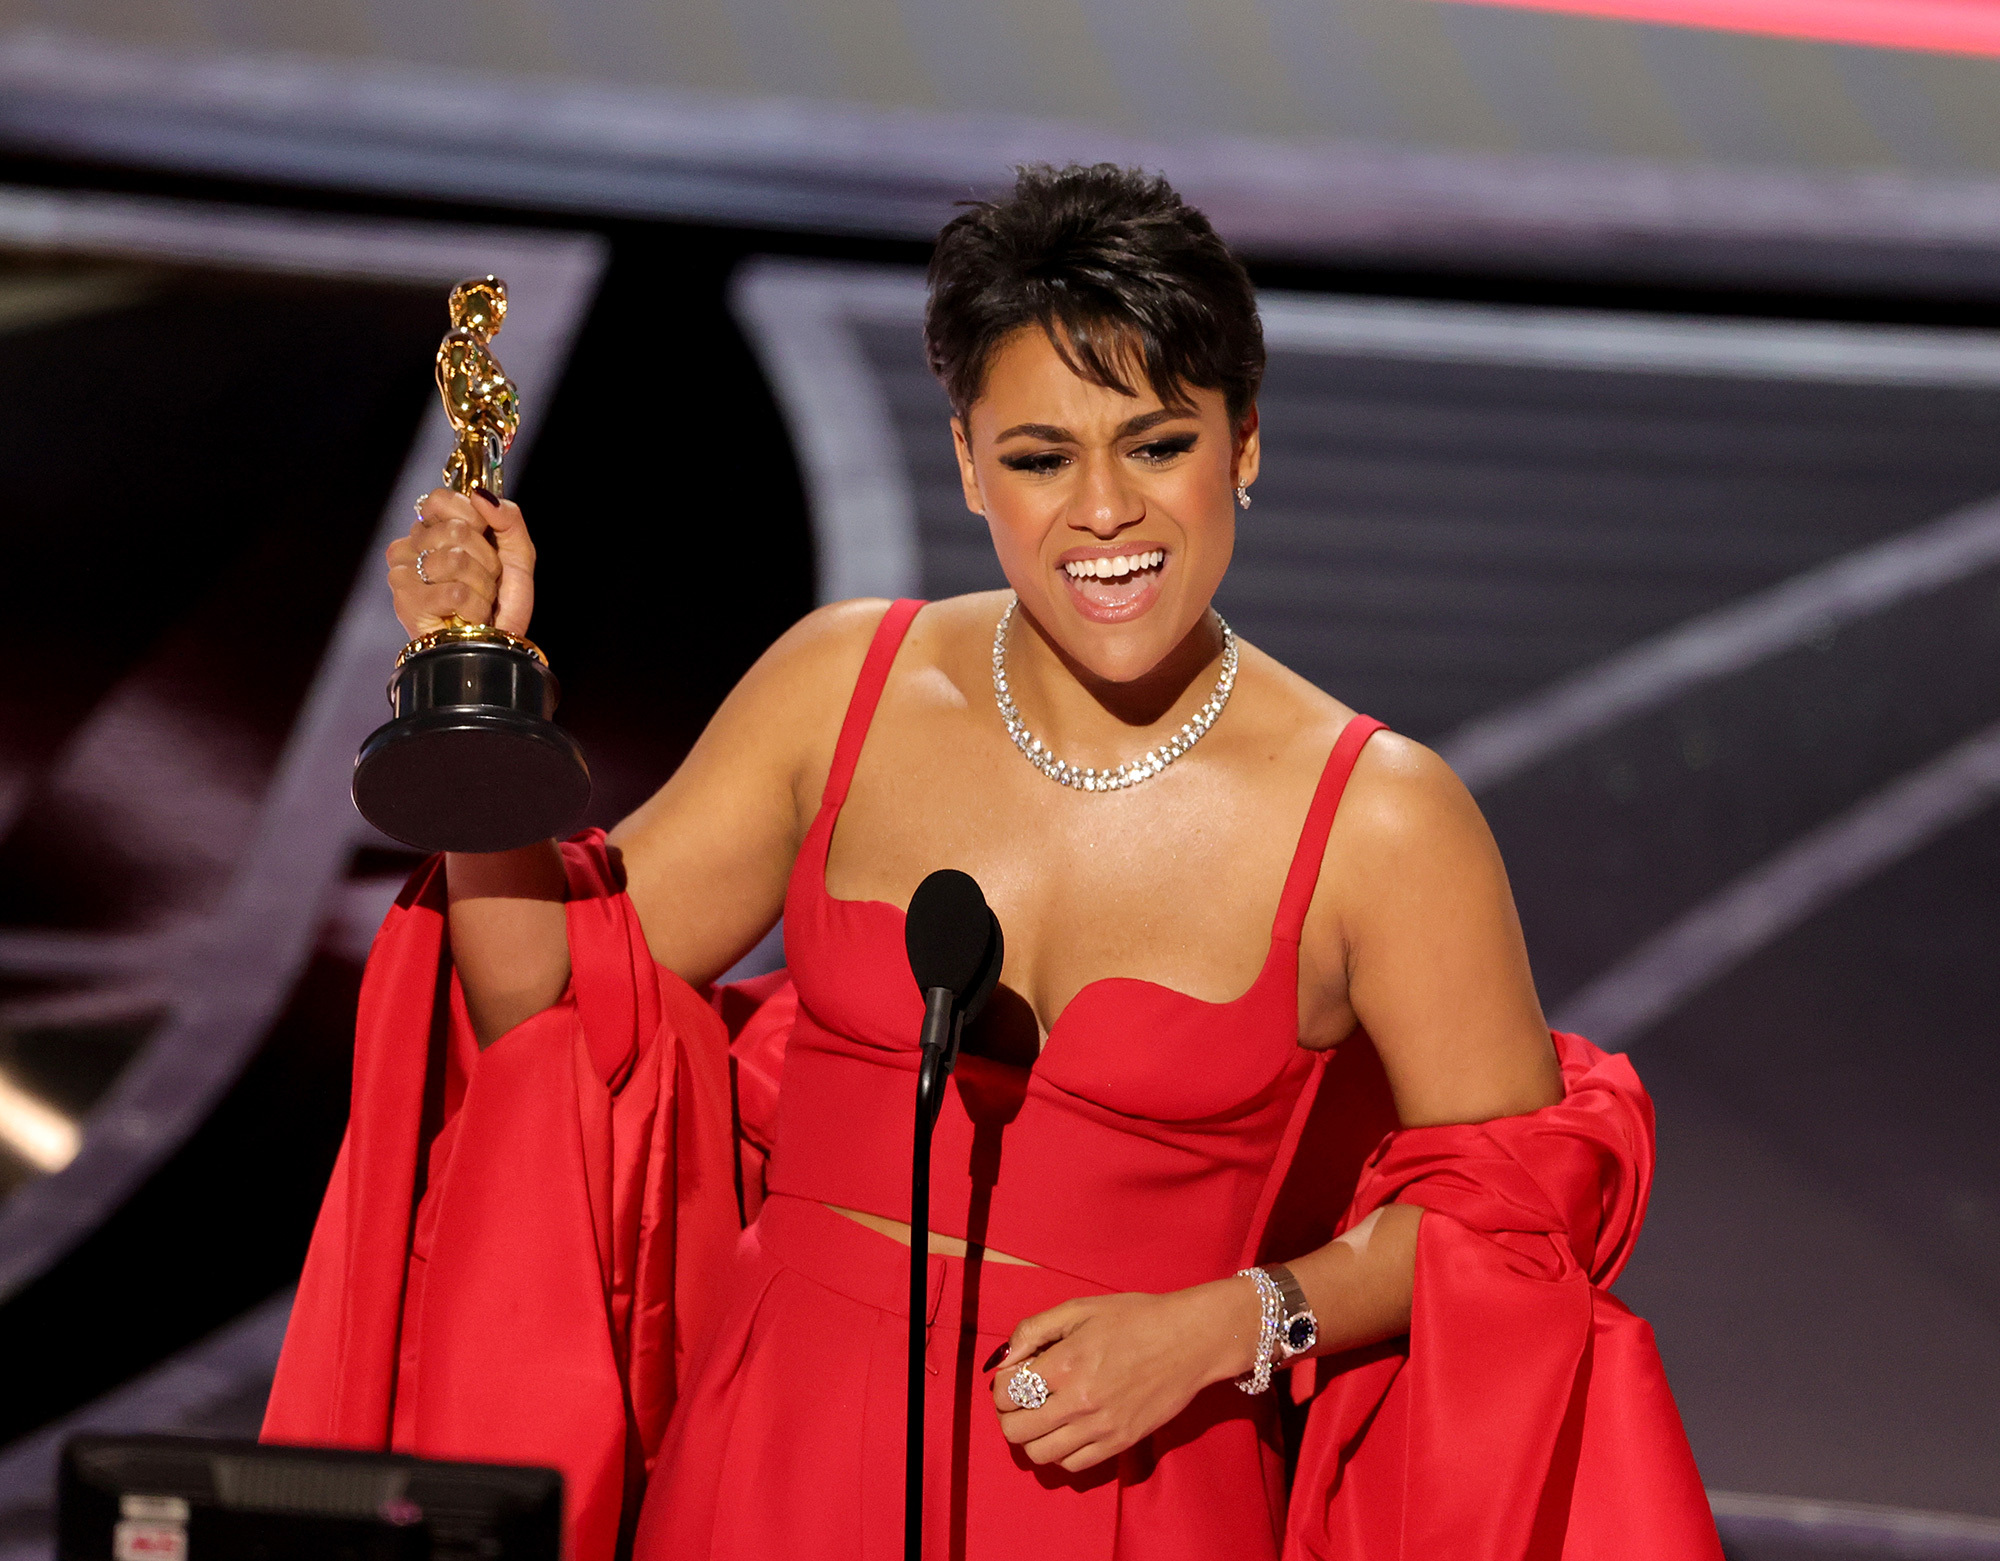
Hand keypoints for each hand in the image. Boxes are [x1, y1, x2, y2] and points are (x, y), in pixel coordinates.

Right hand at [386, 486, 536, 639]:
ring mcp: (404, 573)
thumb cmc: (500, 601)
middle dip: (487, 561)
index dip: (472, 518)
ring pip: (456, 560)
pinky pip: (455, 591)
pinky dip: (476, 607)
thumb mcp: (518, 555)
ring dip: (483, 587)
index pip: (440, 499)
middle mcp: (411, 546)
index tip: (485, 541)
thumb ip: (509, 519)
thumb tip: (482, 496)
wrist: (496, 645)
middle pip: (455, 530)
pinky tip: (467, 617)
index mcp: (433, 528)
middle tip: (485, 581)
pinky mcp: (406, 601)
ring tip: (476, 601)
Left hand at [989, 1279, 1260, 1471]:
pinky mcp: (1121, 1443)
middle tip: (1020, 1400)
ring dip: (1032, 1437)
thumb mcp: (1079, 1309)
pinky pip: (1073, 1465)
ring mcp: (1101, 1428)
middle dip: (1008, 1415)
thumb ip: (1034, 1330)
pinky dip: (1061, 1452)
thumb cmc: (1134, 1318)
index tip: (1010, 1378)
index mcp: (1065, 1364)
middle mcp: (1079, 1402)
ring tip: (1042, 1417)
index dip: (999, 1387)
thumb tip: (1005, 1359)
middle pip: (1016, 1431)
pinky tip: (1067, 1430)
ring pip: (1040, 1455)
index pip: (1006, 1393)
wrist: (1189, 1340)